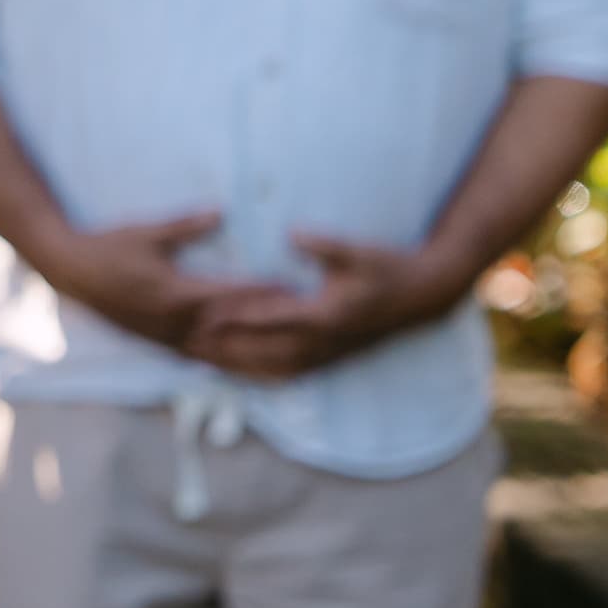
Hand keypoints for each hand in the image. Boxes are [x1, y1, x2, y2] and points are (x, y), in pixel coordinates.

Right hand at [27, 211, 285, 358]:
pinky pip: (200, 357)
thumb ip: (185, 226)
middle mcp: (174, 321)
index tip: (294, 290)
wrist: (71, 271)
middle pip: (230, 330)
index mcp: (175, 293)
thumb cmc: (109, 247)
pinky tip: (244, 369)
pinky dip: (226, 363)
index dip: (262, 293)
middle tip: (304, 330)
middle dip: (267, 330)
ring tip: (285, 363)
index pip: (229, 295)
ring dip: (251, 356)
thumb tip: (220, 212)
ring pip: (218, 352)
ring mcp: (166, 336)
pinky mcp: (160, 342)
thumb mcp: (146, 232)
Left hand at [185, 233, 463, 380]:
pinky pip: (289, 372)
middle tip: (185, 343)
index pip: (269, 318)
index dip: (234, 317)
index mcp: (325, 315)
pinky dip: (260, 374)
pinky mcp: (331, 357)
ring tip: (200, 360)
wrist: (422, 297)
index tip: (200, 315)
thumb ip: (323, 245)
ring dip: (238, 365)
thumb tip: (291, 234)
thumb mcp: (356, 252)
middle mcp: (323, 341)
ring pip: (273, 367)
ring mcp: (328, 354)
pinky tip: (236, 372)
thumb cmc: (386, 268)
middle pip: (263, 351)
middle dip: (224, 348)